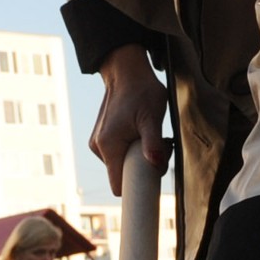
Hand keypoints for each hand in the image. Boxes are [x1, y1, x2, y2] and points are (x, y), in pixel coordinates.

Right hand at [91, 49, 170, 195]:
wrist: (126, 72)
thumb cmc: (141, 91)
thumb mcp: (151, 117)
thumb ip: (153, 143)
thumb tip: (156, 165)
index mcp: (108, 146)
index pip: (118, 186)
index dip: (136, 187)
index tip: (153, 178)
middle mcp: (99, 148)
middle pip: (123, 175)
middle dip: (143, 168)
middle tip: (160, 147)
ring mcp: (99, 144)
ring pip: (123, 165)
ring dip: (140, 157)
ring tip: (152, 135)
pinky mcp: (103, 139)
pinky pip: (120, 155)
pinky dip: (133, 150)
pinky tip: (142, 134)